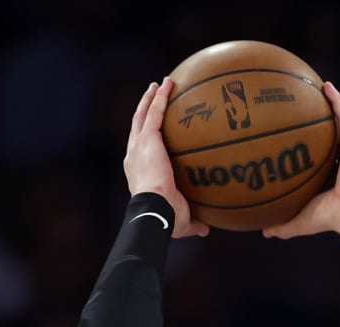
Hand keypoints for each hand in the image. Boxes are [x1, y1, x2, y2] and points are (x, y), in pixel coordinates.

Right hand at [123, 79, 208, 237]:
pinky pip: (154, 112)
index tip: (154, 132)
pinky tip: (168, 83)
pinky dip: (160, 97)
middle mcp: (134, 156)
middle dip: (145, 110)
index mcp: (138, 172)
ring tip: (160, 84)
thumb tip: (205, 229)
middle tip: (153, 97)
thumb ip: (193, 222)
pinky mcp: (147, 138)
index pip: (141, 151)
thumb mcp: (182, 221)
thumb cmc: (166, 218)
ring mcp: (139, 145)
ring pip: (143, 115)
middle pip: (137, 127)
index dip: (146, 139)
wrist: (156, 209)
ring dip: (151, 98)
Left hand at [263, 82, 339, 240]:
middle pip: (330, 135)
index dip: (311, 146)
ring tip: (318, 87)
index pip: (321, 157)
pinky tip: (326, 86)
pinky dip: (337, 101)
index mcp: (332, 176)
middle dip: (320, 120)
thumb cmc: (329, 218)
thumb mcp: (299, 220)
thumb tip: (264, 231)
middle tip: (305, 106)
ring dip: (331, 103)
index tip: (297, 136)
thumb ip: (283, 224)